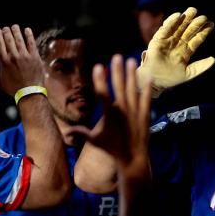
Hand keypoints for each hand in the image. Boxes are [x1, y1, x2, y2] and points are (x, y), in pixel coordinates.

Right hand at [0, 25, 44, 95]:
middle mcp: (13, 57)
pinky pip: (32, 43)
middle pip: (8, 40)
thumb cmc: (14, 89)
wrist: (30, 93)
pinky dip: (29, 35)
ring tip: (15, 26)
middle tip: (6, 27)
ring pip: (19, 40)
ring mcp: (25, 56)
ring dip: (16, 31)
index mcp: (4, 62)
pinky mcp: (35, 57)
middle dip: (7, 32)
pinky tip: (27, 30)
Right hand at [68, 55, 150, 171]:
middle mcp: (122, 111)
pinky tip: (148, 76)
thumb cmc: (112, 149)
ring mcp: (134, 112)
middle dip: (117, 71)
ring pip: (133, 89)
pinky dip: (147, 88)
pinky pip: (146, 99)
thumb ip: (81, 133)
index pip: (102, 94)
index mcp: (109, 115)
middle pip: (119, 87)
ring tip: (131, 60)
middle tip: (116, 56)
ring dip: (132, 74)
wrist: (132, 158)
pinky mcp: (145, 115)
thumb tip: (66, 133)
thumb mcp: (95, 140)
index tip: (98, 66)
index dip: (100, 80)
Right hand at [137, 7, 214, 96]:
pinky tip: (178, 16)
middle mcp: (178, 44)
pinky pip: (165, 29)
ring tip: (193, 10)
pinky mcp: (158, 39)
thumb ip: (201, 66)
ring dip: (185, 18)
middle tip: (204, 17)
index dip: (204, 32)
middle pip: (188, 30)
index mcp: (185, 51)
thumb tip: (214, 59)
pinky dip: (171, 22)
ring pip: (178, 27)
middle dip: (196, 23)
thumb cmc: (171, 78)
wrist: (155, 81)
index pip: (196, 39)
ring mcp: (168, 40)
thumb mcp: (189, 73)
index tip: (211, 24)